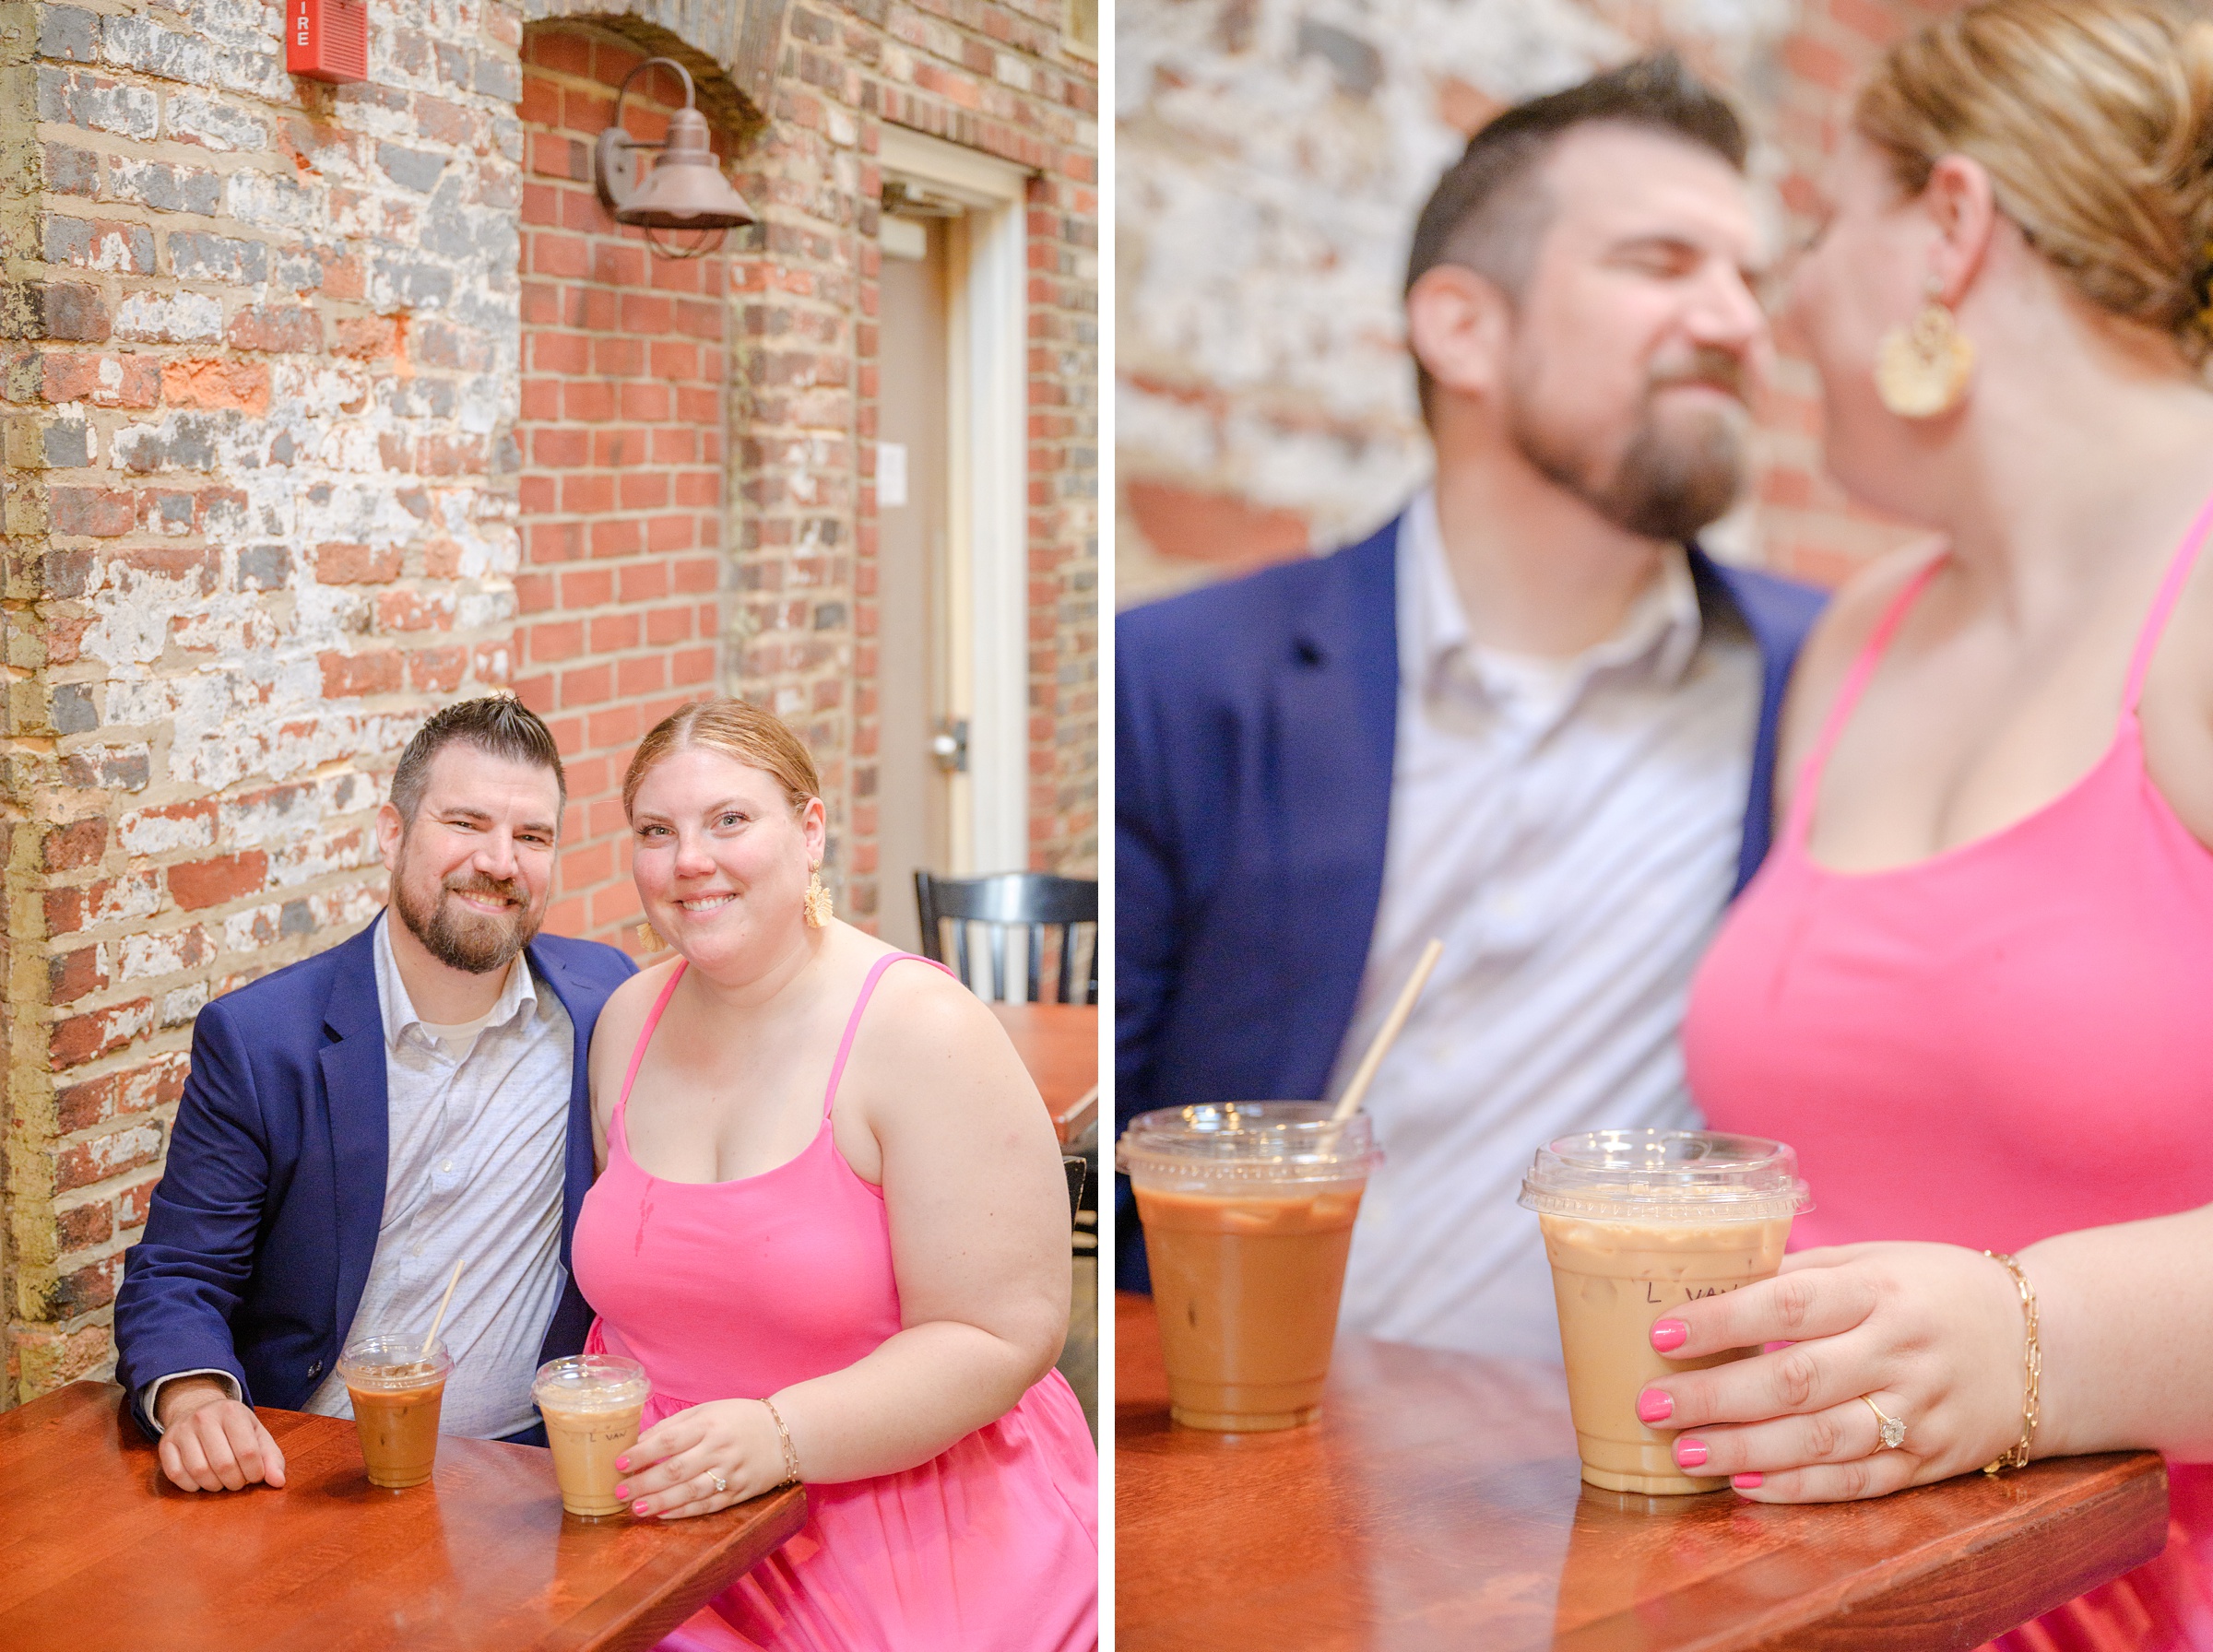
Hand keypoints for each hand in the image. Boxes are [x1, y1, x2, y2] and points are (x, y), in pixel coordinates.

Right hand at [155, 1377, 286, 1492]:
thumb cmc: (233, 1427)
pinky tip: (202, 1481)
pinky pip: (176, 1475)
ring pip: (199, 1471)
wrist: (197, 1409)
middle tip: (238, 1482)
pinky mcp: (165, 1444)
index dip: (255, 1472)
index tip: (255, 1476)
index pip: (248, 1452)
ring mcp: (181, 1430)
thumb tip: (278, 1482)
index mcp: (232, 1411)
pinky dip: (192, 1486)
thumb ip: (272, 1458)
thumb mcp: (257, 1434)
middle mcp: (204, 1417)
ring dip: (215, 1486)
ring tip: (222, 1482)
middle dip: (235, 1482)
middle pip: (223, 1464)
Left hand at [614, 1397, 791, 1519]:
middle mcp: (719, 1449)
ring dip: (660, 1503)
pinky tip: (663, 1515)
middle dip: (645, 1483)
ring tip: (636, 1509)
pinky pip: (707, 1506)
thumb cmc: (740, 1419)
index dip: (642, 1453)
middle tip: (620, 1492)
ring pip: (690, 1492)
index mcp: (709, 1424)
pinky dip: (683, 1512)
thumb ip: (675, 1425)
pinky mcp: (739, 1493)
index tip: (620, 1463)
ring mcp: (730, 1473)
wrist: (787, 1435)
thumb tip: (640, 1443)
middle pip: (676, 1470)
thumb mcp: (709, 1410)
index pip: (669, 1440)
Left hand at [1637, 1242, 2028, 1501]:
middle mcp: (1900, 1351)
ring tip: (1684, 1454)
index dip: (1722, 1321)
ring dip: (1746, 1452)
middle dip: (1716, 1397)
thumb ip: (1800, 1275)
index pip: (1788, 1302)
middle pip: (1797, 1380)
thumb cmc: (1937, 1290)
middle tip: (1652, 1406)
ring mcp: (1920, 1412)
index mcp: (1879, 1289)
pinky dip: (1801, 1489)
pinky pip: (1859, 1481)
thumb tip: (1709, 1286)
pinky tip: (1747, 1487)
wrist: (2053, 1346)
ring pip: (1823, 1440)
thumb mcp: (1876, 1261)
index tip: (1662, 1334)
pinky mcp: (1933, 1461)